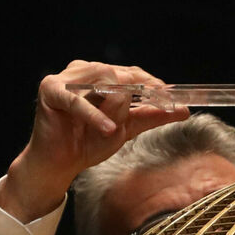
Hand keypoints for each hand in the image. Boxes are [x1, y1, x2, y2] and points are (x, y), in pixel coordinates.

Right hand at [0, 61, 188, 222]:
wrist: (61, 163)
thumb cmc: (89, 142)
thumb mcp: (126, 128)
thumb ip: (151, 116)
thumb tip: (183, 110)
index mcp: (100, 76)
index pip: (130, 72)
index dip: (149, 82)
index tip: (168, 94)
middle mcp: (83, 72)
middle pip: (117, 74)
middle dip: (138, 88)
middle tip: (158, 102)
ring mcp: (66, 79)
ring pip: (101, 81)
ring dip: (115, 103)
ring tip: (123, 124)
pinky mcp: (50, 91)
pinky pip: (76, 101)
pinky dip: (94, 115)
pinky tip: (108, 129)